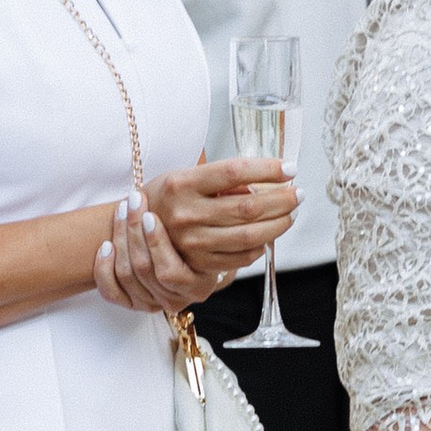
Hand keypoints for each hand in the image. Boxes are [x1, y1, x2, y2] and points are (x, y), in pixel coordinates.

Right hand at [93, 158, 294, 310]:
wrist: (133, 229)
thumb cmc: (168, 198)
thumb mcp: (187, 177)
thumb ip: (223, 179)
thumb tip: (267, 182)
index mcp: (181, 183)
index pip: (234, 171)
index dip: (267, 169)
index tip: (290, 168)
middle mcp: (184, 212)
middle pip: (248, 207)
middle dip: (282, 199)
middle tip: (298, 193)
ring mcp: (191, 241)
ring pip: (250, 235)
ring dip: (278, 224)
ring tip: (289, 214)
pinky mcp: (197, 262)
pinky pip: (240, 257)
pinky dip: (260, 247)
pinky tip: (267, 236)